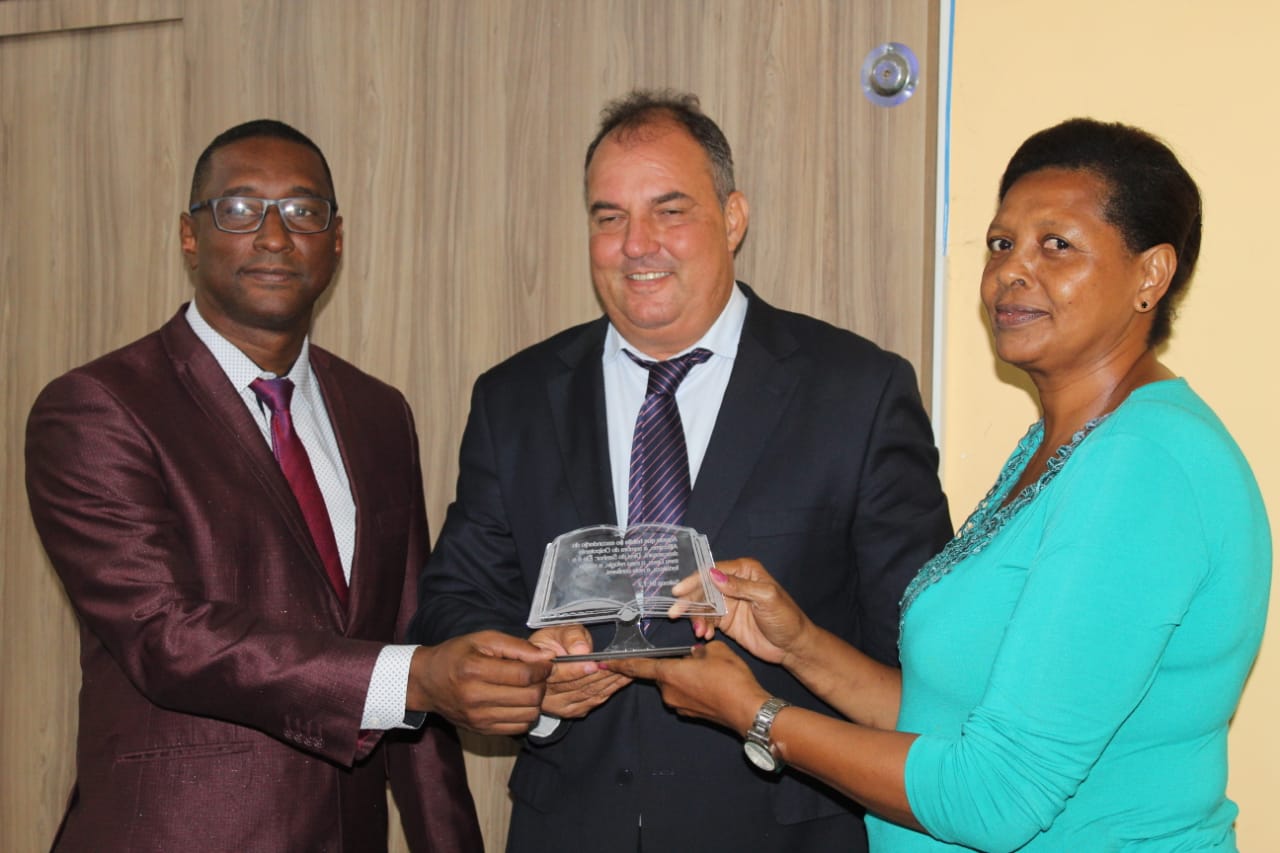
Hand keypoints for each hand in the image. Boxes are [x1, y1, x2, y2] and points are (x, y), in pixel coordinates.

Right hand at [407, 631, 553, 734]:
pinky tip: (519, 702)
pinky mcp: (481, 730)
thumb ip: (516, 646)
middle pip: (529, 697)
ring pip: (528, 715)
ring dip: (536, 701)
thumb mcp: (482, 639)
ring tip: (529, 688)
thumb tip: (546, 656)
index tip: (546, 664)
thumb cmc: (456, 655)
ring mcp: (478, 718)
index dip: (542, 669)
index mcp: (475, 670)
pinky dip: (526, 715)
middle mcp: (475, 697)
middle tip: (538, 676)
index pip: (523, 675)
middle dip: (541, 684)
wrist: (427, 682)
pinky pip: (518, 728)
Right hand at [528, 624, 630, 717]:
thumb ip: (570, 637)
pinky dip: (610, 690)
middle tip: (620, 664)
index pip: (557, 674)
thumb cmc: (553, 642)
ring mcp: (556, 705)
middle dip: (600, 674)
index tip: (594, 664)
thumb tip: (582, 650)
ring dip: (609, 682)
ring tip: (626, 669)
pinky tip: (621, 680)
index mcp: (536, 670)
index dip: (576, 670)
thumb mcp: (558, 630)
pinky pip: (593, 701)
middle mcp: (543, 692)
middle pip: (576, 686)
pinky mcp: (570, 711)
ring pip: (587, 695)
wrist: (547, 658)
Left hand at [604, 642, 767, 733]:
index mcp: (669, 674)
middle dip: (675, 665)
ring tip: (712, 673)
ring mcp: (679, 706)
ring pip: (676, 684)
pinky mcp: (691, 715)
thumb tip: (694, 656)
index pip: (638, 668)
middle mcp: (669, 693)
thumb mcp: (715, 651)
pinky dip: (696, 689)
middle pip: (663, 674)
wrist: (748, 710)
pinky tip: (715, 685)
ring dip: (687, 677)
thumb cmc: (730, 678)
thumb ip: (698, 650)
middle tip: (699, 659)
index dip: (621, 664)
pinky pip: (687, 695)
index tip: (605, 662)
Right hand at [674, 557, 812, 665]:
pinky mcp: (726, 620)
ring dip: (696, 617)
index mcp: (745, 571)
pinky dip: (703, 627)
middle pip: (703, 588)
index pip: (714, 571)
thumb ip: (740, 586)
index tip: (679, 591)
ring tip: (698, 631)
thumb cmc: (786, 618)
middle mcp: (733, 583)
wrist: (793, 646)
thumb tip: (713, 575)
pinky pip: (707, 620)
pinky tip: (705, 635)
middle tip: (676, 613)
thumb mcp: (766, 598)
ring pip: (703, 605)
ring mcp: (728, 602)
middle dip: (690, 601)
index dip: (695, 580)